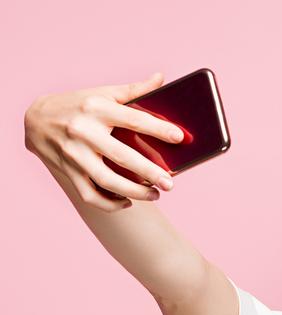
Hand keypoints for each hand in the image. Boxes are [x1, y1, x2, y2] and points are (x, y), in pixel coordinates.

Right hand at [24, 72, 183, 211]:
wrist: (36, 119)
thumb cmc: (78, 105)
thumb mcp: (103, 93)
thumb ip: (134, 89)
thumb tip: (162, 78)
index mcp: (97, 108)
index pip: (133, 119)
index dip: (158, 128)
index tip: (180, 138)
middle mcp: (83, 131)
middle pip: (122, 157)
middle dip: (149, 172)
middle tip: (171, 183)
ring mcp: (74, 154)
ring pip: (107, 181)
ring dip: (134, 192)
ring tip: (156, 194)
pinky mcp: (68, 171)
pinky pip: (90, 195)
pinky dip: (110, 203)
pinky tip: (129, 202)